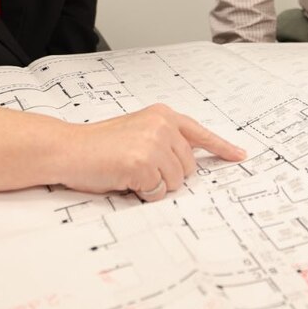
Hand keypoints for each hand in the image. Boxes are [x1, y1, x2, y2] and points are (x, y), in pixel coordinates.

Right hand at [56, 103, 245, 200]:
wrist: (68, 148)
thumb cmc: (98, 145)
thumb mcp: (137, 131)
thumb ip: (163, 139)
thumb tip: (186, 164)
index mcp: (162, 115)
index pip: (200, 132)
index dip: (221, 148)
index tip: (239, 156)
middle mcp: (162, 125)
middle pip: (189, 167)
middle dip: (168, 175)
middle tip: (140, 169)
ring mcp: (154, 143)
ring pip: (176, 182)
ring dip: (155, 185)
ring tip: (129, 172)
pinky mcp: (143, 163)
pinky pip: (158, 192)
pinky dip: (143, 193)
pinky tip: (125, 179)